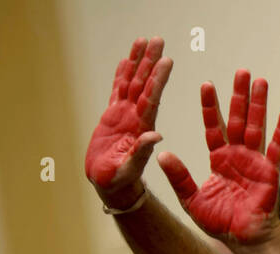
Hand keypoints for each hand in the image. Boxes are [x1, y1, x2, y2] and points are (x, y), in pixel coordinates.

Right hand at [85, 37, 171, 208]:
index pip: (153, 98)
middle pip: (144, 83)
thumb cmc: (122, 182)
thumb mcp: (131, 170)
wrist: (112, 186)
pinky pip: (118, 91)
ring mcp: (126, 115)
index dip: (158, 79)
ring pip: (132, 82)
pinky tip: (126, 60)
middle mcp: (137, 118)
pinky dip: (121, 75)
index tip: (167, 61)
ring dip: (137, 62)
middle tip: (158, 40)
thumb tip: (155, 136)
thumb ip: (141, 153)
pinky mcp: (113, 117)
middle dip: (150, 61)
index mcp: (143, 129)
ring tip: (143, 41)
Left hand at [158, 69, 279, 245]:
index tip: (206, 84)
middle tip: (241, 71)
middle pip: (237, 119)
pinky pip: (277, 147)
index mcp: (219, 159)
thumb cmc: (220, 222)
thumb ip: (179, 176)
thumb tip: (163, 153)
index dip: (209, 107)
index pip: (213, 127)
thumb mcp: (191, 199)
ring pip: (257, 126)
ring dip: (259, 104)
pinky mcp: (270, 172)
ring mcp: (255, 162)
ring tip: (260, 81)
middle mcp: (238, 156)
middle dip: (239, 95)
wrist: (244, 240)